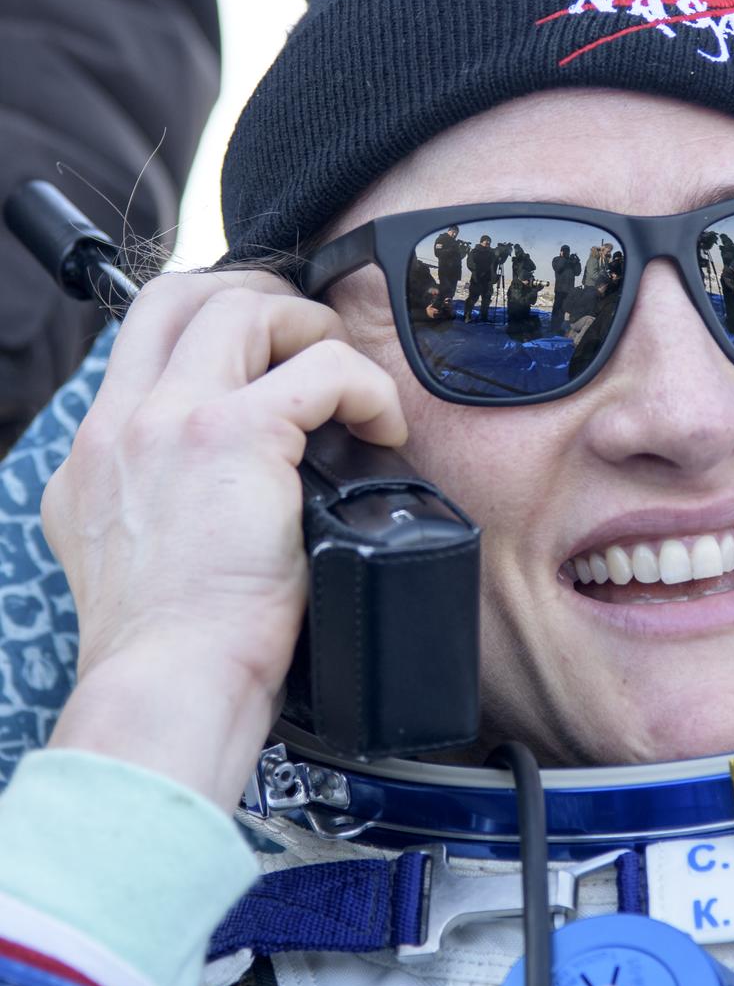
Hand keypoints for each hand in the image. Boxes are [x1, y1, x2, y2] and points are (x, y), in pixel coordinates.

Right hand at [42, 269, 407, 806]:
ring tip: (350, 384)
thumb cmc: (180, 649)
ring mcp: (168, 423)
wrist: (170, 689)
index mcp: (99, 456)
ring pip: (240, 308)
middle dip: (257, 298)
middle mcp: (120, 426)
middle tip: (311, 339)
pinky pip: (319, 368)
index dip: (211, 327)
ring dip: (311, 330)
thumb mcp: (143, 563)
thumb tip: (243, 490)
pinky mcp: (229, 438)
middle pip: (179, 296)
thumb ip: (171, 507)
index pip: (143, 342)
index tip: (268, 356)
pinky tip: (383, 427)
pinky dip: (365, 386)